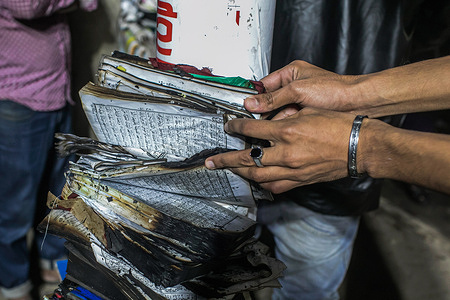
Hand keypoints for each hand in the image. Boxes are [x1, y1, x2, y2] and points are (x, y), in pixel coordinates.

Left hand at [205, 108, 357, 193]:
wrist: (361, 146)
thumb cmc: (339, 123)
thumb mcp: (308, 110)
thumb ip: (284, 115)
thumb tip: (266, 118)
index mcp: (288, 131)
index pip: (251, 129)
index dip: (235, 127)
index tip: (228, 126)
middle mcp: (287, 153)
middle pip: (247, 159)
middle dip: (225, 160)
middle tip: (210, 162)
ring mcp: (294, 170)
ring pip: (258, 176)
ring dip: (240, 173)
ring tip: (229, 170)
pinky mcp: (302, 180)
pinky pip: (276, 186)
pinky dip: (262, 183)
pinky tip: (256, 180)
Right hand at [244, 60, 363, 114]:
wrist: (357, 104)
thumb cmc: (335, 90)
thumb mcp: (299, 91)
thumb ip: (273, 98)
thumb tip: (252, 103)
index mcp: (291, 72)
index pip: (263, 84)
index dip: (253, 97)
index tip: (243, 107)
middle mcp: (293, 86)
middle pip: (269, 101)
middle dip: (265, 111)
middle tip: (257, 120)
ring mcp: (299, 101)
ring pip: (277, 113)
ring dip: (276, 120)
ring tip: (274, 126)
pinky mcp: (304, 114)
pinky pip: (288, 121)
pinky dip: (285, 125)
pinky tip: (284, 130)